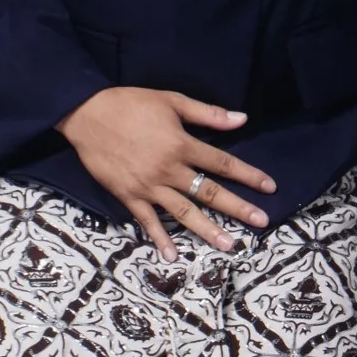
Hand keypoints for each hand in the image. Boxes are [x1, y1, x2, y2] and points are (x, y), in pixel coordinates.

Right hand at [57, 85, 275, 255]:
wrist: (87, 114)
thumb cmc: (131, 103)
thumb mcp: (172, 101)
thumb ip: (208, 114)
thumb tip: (242, 119)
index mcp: (181, 144)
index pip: (222, 163)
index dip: (248, 175)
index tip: (269, 186)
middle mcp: (169, 170)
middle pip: (209, 192)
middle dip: (238, 208)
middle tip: (261, 222)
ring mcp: (148, 186)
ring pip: (184, 212)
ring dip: (207, 230)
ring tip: (229, 245)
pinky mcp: (128, 196)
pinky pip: (147, 221)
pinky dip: (160, 238)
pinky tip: (173, 255)